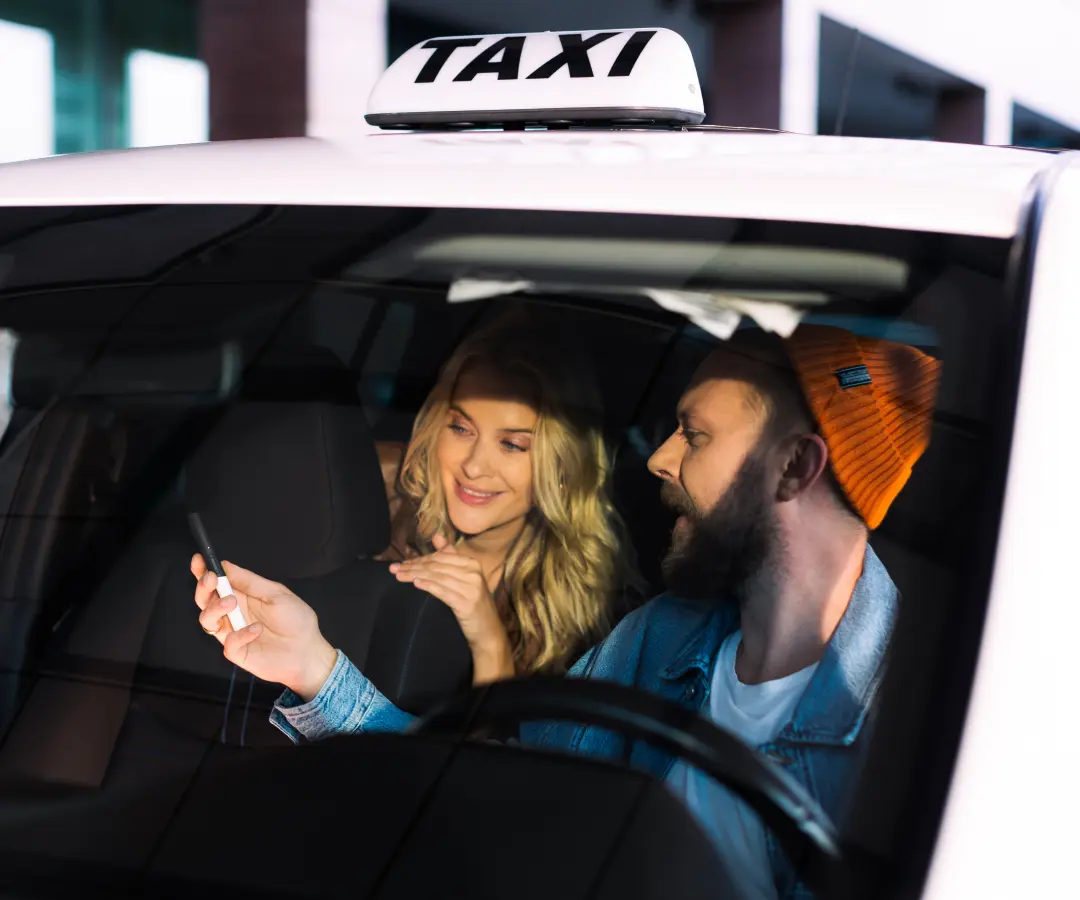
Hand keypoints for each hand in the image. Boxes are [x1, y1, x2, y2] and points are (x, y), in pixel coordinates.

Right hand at [191, 554, 337, 701]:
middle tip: (212, 580)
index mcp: (242, 596)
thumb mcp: (276, 593)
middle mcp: (233, 613)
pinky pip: (228, 644)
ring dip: (215, 608)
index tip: (198, 560)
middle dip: (203, 588)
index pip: (216, 583)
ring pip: (207, 621)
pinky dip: (239, 635)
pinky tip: (256, 630)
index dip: (203, 571)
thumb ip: (250, 581)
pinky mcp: (237, 652)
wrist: (308, 650)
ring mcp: (233, 633)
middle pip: (205, 600)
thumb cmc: (296, 620)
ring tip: (231, 602)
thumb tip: (225, 565)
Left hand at [390, 534, 514, 682]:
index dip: (420, 559)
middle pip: (437, 566)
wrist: (488, 632)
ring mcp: (471, 588)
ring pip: (437, 577)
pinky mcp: (466, 603)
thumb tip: (437, 536)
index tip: (402, 563)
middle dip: (413, 566)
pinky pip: (443, 592)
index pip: (440, 558)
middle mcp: (473, 573)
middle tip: (394, 569)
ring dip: (415, 575)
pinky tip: (416, 584)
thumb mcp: (465, 579)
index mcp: (472, 564)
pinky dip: (429, 586)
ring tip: (399, 576)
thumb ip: (451, 557)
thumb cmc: (473, 604)